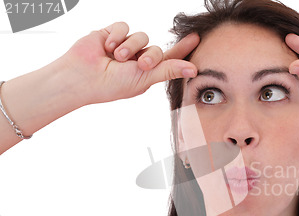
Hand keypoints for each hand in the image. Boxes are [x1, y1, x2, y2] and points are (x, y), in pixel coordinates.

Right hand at [60, 22, 198, 104]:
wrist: (82, 77)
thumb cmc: (112, 85)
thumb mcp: (144, 78)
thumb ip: (168, 70)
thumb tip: (194, 70)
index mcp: (147, 73)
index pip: (169, 59)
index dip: (182, 49)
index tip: (196, 38)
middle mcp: (137, 59)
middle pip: (156, 48)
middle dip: (150, 55)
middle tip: (141, 64)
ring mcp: (124, 46)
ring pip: (141, 36)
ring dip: (130, 47)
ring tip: (117, 58)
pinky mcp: (111, 34)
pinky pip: (124, 26)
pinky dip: (117, 36)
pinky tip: (107, 47)